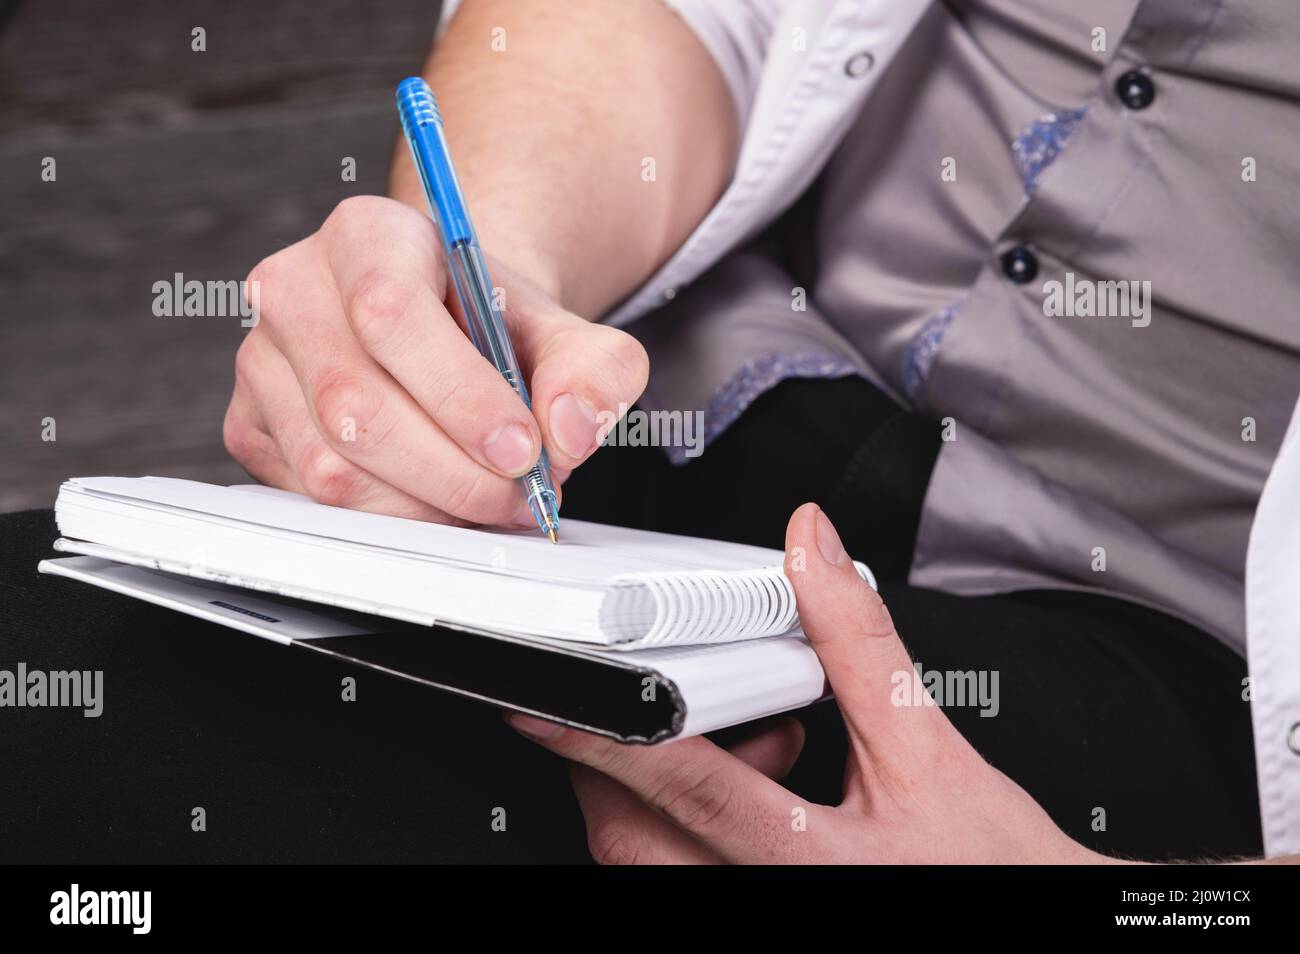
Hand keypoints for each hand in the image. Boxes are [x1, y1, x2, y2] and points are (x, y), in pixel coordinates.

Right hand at [223, 195, 648, 524]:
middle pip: (355, 406)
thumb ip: (597, 369)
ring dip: (424, 505)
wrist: (448, 329)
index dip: (460, 396)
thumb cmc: (493, 325)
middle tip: (518, 496)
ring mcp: (261, 361)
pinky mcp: (251, 426)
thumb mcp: (569, 330)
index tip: (523, 449)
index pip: (391, 315)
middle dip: (452, 473)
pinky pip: (311, 497)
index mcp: (367, 235)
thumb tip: (567, 431)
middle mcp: (294, 289)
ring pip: (331, 466)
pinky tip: (435, 499)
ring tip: (486, 498)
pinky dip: (387, 517)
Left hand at [507, 503, 1110, 863]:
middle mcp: (767, 898)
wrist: (1037, 916)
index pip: (681, 787)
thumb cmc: (993, 863)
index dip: (606, 732)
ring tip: (748, 748)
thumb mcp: (928, 745)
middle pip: (634, 840)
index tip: (541, 698)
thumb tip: (811, 553)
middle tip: (647, 704)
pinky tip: (757, 785)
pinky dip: (688, 822)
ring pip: (649, 861)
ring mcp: (757, 912)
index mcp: (809, 862)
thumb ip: (859, 643)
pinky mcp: (758, 910)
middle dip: (620, 763)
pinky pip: (685, 870)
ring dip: (658, 792)